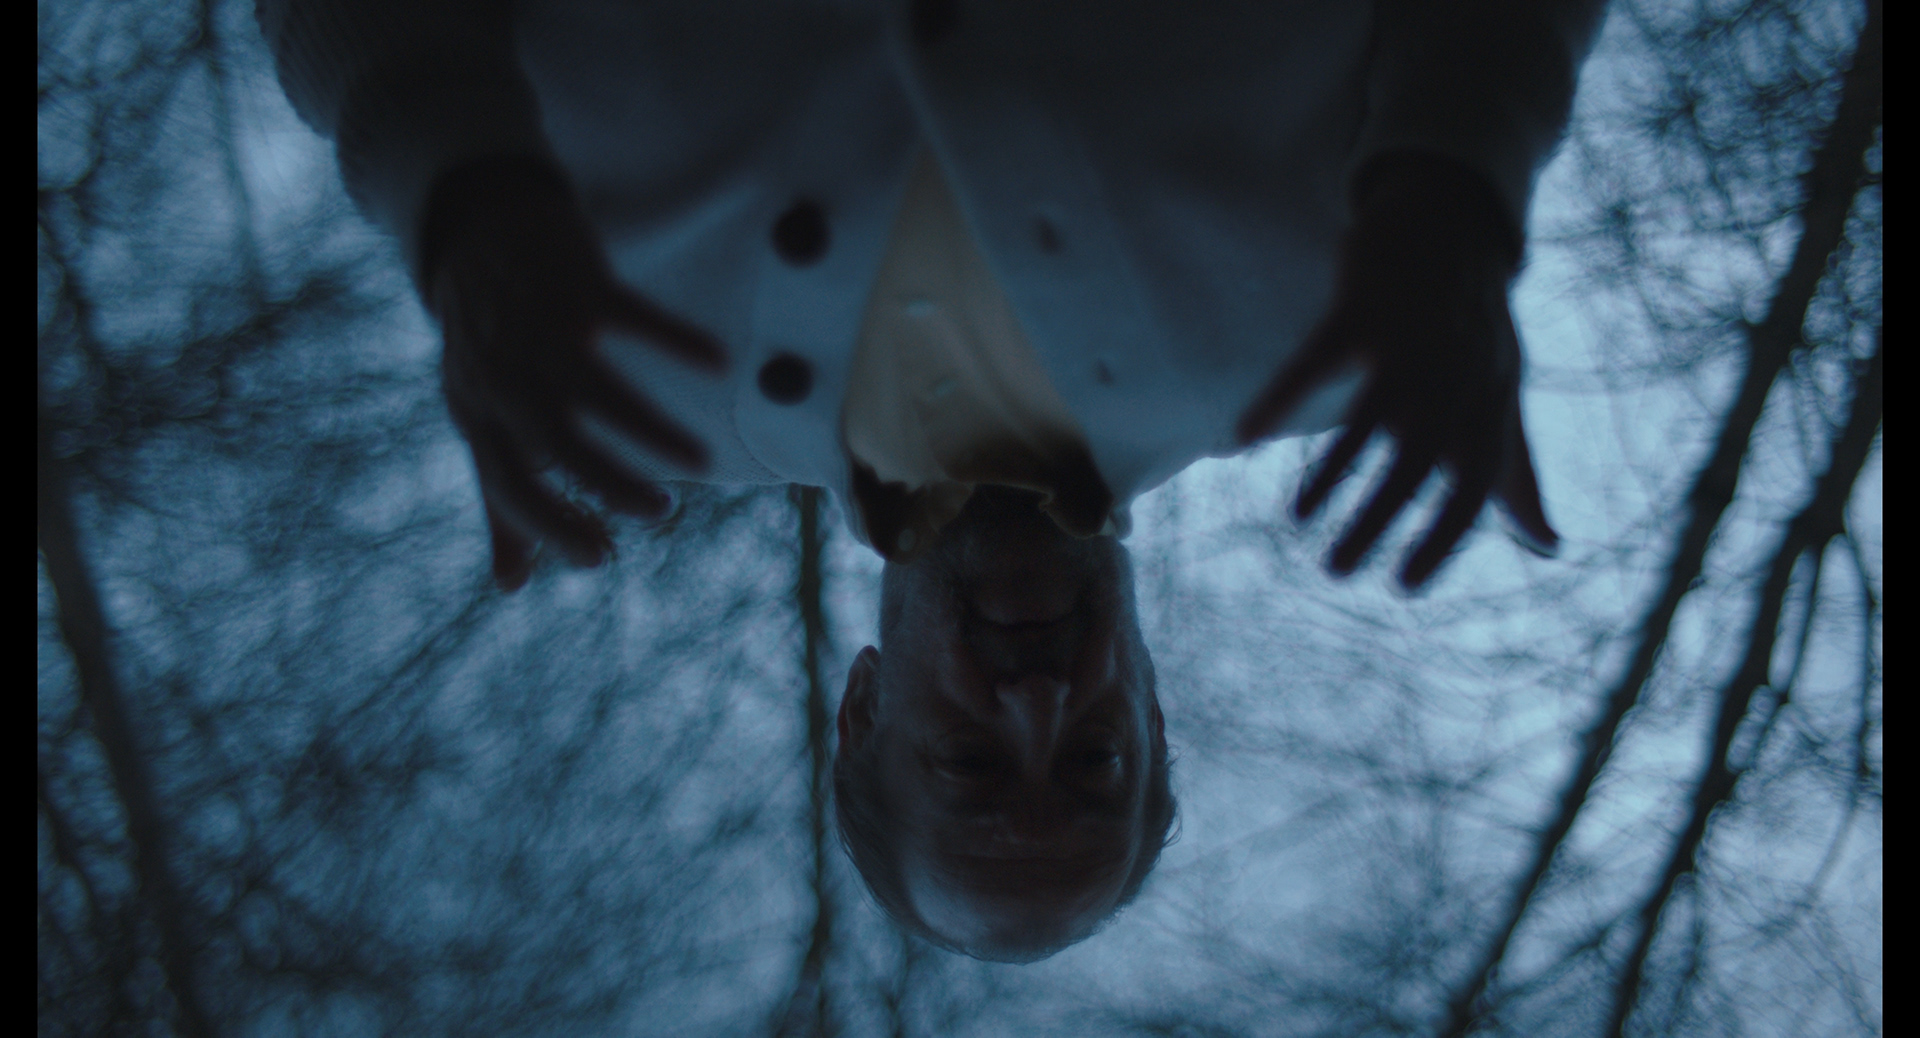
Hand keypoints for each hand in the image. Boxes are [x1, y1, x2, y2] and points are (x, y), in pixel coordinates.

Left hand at [422, 155, 726, 590]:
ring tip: (698, 461)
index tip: (601, 555)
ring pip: (594, 387)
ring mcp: (540, 326)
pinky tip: (717, 363)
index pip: (510, 484)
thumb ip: (501, 502)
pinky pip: (633, 316)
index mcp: (478, 414)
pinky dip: (676, 340)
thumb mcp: (479, 420)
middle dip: (609, 482)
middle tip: (661, 512)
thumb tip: (510, 586)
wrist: (475, 229)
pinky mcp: (578, 283)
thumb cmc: (485, 345)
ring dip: (648, 428)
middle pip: (554, 440)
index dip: (550, 525)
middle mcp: (503, 374)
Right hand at [1235, 152, 1557, 589]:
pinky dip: (1278, 398)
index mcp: (1490, 403)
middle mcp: (1454, 373)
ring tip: (1300, 520)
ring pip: (1368, 418)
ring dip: (1332, 474)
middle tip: (1336, 570)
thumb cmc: (1477, 326)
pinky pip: (1313, 361)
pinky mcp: (1359, 306)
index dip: (1441, 537)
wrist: (1449, 222)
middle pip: (1416, 460)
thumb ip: (1518, 475)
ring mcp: (1407, 338)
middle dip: (1377, 519)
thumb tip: (1551, 547)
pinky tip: (1245, 434)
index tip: (1402, 584)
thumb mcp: (1506, 397)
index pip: (1472, 484)